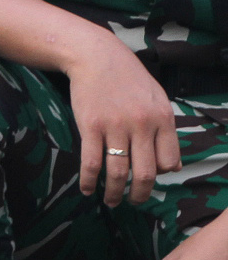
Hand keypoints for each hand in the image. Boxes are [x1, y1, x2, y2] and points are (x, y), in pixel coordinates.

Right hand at [64, 40, 180, 205]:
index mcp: (162, 119)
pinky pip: (91, 162)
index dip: (159, 176)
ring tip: (111, 200)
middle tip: (132, 202)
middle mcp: (142, 125)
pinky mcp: (90, 126)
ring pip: (118, 172)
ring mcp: (115, 126)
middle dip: (139, 195)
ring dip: (114, 193)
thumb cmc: (127, 78)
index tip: (148, 181)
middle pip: (145, 173)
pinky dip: (90, 181)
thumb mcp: (157, 99)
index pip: (169, 162)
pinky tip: (87, 189)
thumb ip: (166, 131)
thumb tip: (173, 167)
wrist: (96, 56)